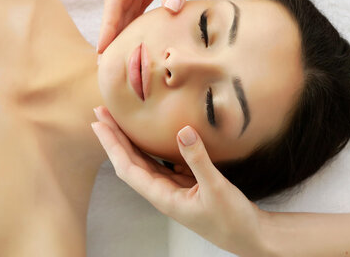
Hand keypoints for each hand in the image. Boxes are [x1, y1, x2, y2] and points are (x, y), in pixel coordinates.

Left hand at [91, 106, 272, 256]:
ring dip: (130, 141)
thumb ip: (198, 160)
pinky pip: (162, 162)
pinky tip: (150, 135)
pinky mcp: (186, 184)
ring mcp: (173, 188)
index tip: (99, 123)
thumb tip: (183, 131)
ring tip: (118, 119)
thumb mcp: (216, 188)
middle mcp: (162, 192)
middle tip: (100, 111)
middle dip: (114, 137)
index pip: (127, 167)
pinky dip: (152, 147)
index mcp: (162, 197)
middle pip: (130, 161)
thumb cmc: (233, 220)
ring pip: (144, 161)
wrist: (250, 237)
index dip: (112, 145)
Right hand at [97, 0, 229, 53]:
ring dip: (126, 28)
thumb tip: (170, 11)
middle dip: (112, 32)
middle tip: (106, 60)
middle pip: (119, 5)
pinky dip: (143, 20)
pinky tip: (142, 38)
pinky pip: (147, 4)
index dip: (108, 24)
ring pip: (132, 6)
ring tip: (120, 54)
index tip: (103, 48)